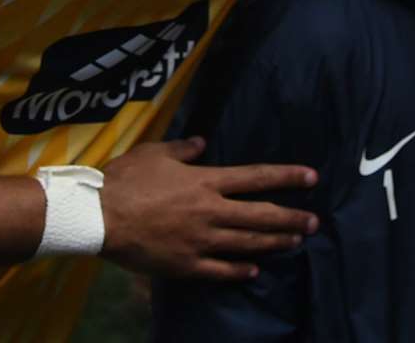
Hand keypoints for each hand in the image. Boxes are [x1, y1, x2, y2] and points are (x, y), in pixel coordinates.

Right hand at [100, 137, 318, 280]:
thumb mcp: (155, 153)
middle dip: (292, 218)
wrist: (100, 216)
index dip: (287, 177)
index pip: (256, 177)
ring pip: (248, 243)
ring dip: (275, 243)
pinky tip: (255, 271)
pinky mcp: (187, 265)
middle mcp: (211, 212)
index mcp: (205, 181)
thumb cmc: (125, 179)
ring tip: (295, 242)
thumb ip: (183, 149)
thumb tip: (203, 144)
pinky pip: (221, 270)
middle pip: (261, 215)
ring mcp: (201, 241)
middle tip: (314, 222)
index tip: (312, 177)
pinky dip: (241, 270)